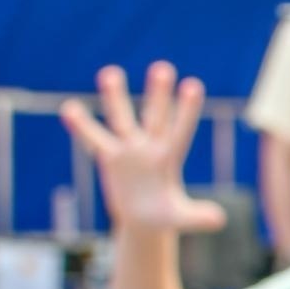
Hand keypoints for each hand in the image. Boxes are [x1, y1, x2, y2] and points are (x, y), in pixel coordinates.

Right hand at [59, 63, 225, 233]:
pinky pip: (93, 138)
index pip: (179, 130)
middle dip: (158, 94)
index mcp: (169, 159)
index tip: (193, 85)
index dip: (185, 110)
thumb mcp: (181, 218)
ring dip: (116, 96)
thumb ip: (198, 217)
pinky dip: (81, 125)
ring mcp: (129, 151)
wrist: (144, 222)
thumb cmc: (165, 218)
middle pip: (155, 117)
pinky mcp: (110, 158)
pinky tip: (68, 108)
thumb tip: (221, 220)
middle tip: (163, 66)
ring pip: (122, 118)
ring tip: (110, 72)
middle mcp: (150, 149)